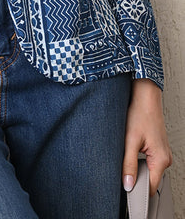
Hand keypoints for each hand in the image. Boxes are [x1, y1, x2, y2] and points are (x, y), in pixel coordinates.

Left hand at [122, 78, 172, 196]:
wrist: (145, 96)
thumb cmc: (139, 114)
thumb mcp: (130, 141)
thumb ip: (128, 164)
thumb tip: (127, 185)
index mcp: (161, 160)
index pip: (150, 187)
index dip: (137, 190)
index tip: (124, 189)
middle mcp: (165, 158)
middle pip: (150, 179)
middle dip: (136, 178)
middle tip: (122, 170)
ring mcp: (163, 153)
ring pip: (148, 170)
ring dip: (136, 167)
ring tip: (126, 156)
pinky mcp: (158, 148)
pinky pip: (148, 161)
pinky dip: (139, 160)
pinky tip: (130, 150)